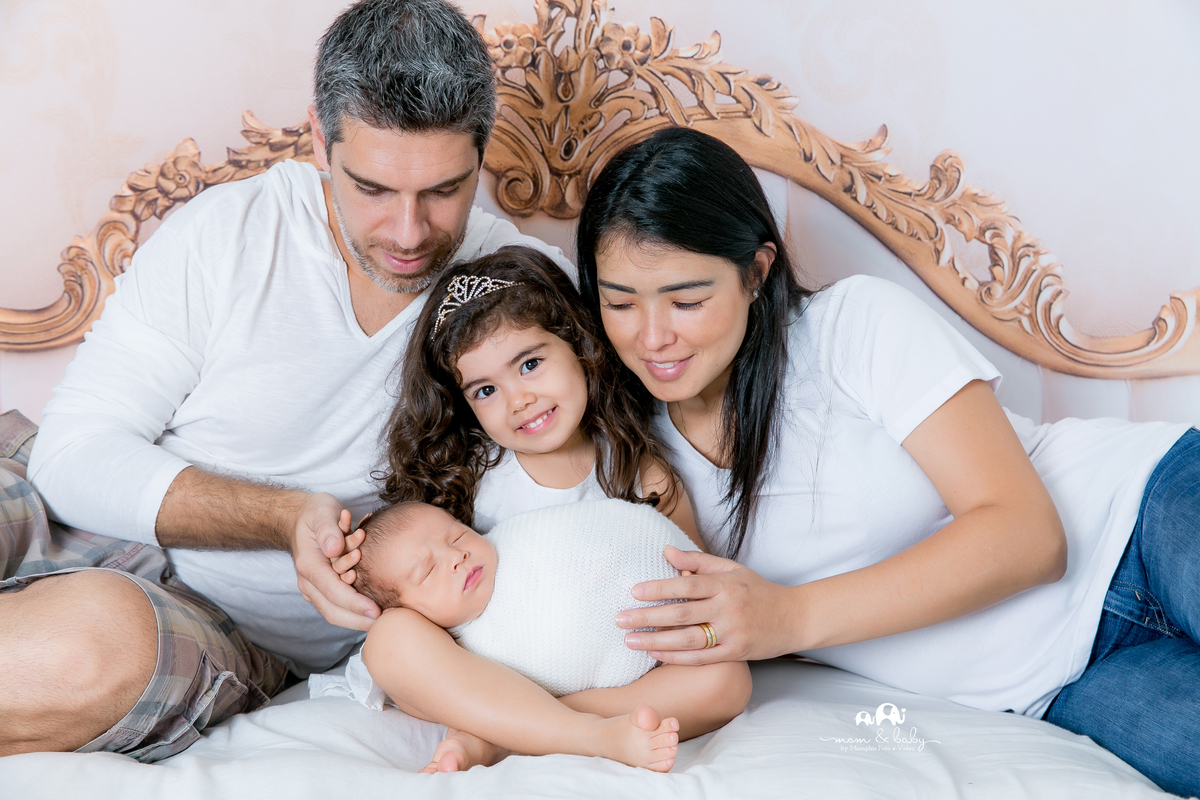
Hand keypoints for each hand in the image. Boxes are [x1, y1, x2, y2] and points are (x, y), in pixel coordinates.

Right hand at [292, 492, 379, 629]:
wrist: (300, 517)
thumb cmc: (315, 513)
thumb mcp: (321, 511)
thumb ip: (328, 529)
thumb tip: (334, 549)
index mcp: (308, 565)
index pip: (333, 592)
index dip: (355, 603)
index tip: (376, 611)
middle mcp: (309, 582)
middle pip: (333, 611)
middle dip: (360, 620)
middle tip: (388, 620)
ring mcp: (314, 588)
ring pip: (336, 613)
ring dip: (360, 618)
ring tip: (387, 615)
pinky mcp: (323, 589)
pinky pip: (339, 605)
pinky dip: (357, 609)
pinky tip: (378, 607)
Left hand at [615, 546, 799, 664]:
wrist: (795, 617)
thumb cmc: (758, 590)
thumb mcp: (731, 569)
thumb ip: (698, 561)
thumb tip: (666, 551)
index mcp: (725, 584)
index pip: (686, 584)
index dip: (659, 588)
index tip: (634, 591)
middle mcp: (728, 608)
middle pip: (681, 614)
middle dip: (647, 617)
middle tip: (620, 619)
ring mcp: (732, 633)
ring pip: (687, 639)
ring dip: (655, 641)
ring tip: (630, 640)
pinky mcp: (736, 653)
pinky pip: (701, 658)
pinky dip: (676, 657)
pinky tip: (655, 654)